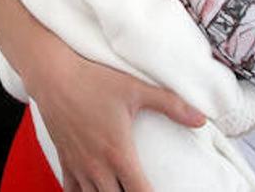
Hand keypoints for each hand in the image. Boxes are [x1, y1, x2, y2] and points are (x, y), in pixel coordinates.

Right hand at [28, 51, 203, 191]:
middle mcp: (97, 165)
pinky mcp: (65, 159)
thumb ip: (170, 104)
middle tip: (138, 190)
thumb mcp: (135, 89)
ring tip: (118, 190)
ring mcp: (78, 165)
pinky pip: (71, 191)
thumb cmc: (92, 80)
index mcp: (118, 153)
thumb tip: (201, 119)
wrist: (52, 75)